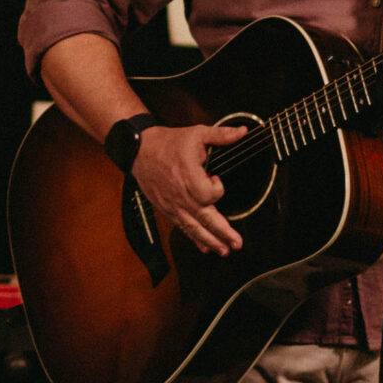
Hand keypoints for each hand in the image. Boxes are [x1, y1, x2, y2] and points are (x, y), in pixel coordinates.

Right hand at [129, 122, 249, 256]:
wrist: (139, 150)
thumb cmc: (168, 142)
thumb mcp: (196, 133)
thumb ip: (221, 135)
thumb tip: (243, 132)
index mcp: (188, 176)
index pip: (210, 194)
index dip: (218, 187)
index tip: (216, 177)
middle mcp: (181, 194)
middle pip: (205, 218)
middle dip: (223, 233)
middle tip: (237, 243)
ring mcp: (173, 204)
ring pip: (194, 227)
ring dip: (211, 241)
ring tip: (225, 250)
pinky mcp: (167, 209)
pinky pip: (183, 227)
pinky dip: (195, 239)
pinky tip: (206, 247)